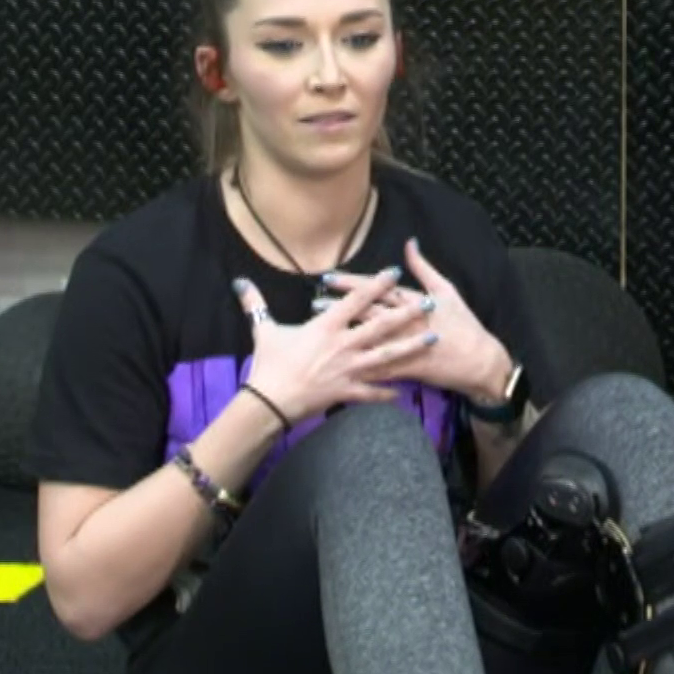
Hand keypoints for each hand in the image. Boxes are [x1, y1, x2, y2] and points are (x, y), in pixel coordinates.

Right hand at [233, 265, 435, 422]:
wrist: (269, 401)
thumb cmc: (267, 364)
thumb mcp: (263, 331)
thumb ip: (256, 304)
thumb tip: (240, 282)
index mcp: (325, 327)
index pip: (355, 301)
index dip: (375, 285)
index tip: (394, 272)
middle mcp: (342, 345)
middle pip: (381, 325)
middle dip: (408, 313)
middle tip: (430, 303)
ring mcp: (348, 369)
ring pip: (387, 356)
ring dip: (412, 347)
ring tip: (433, 339)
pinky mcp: (348, 391)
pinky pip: (373, 391)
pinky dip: (389, 391)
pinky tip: (405, 389)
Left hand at [319, 238, 509, 400]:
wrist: (479, 360)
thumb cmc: (464, 324)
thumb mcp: (448, 290)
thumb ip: (424, 267)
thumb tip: (409, 243)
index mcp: (414, 301)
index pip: (378, 289)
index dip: (352, 283)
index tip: (329, 278)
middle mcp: (406, 322)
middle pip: (367, 312)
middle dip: (339, 307)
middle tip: (314, 301)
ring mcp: (406, 346)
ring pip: (368, 338)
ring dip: (342, 334)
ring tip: (320, 330)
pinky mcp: (408, 368)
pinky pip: (379, 368)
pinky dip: (359, 366)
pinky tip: (338, 365)